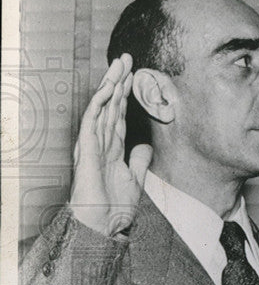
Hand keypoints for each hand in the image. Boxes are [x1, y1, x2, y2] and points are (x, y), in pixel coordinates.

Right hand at [68, 54, 152, 236]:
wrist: (103, 225)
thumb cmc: (114, 208)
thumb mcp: (134, 181)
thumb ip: (138, 162)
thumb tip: (145, 146)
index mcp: (112, 148)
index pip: (119, 114)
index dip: (127, 95)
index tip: (135, 76)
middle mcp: (101, 142)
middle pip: (110, 105)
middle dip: (118, 81)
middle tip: (126, 59)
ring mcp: (92, 144)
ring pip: (101, 107)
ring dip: (111, 84)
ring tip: (119, 64)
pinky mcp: (87, 149)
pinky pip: (92, 121)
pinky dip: (100, 104)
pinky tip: (108, 88)